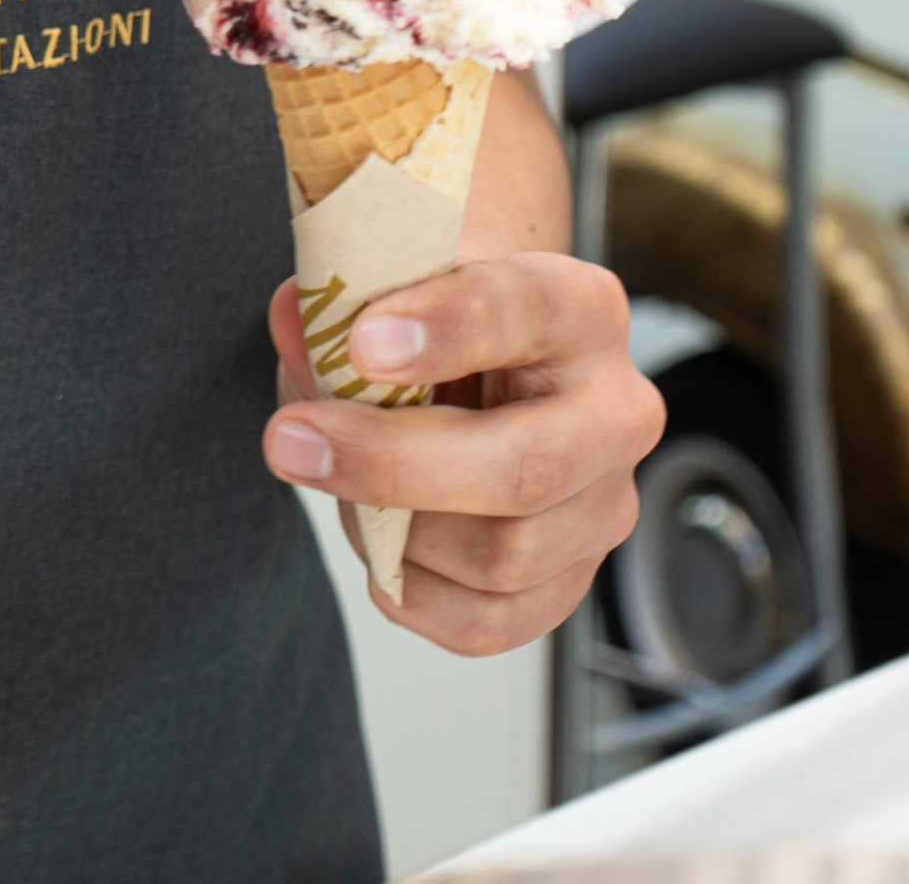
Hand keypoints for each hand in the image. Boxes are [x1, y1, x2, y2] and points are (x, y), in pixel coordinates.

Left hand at [262, 252, 664, 655]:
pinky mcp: (573, 580)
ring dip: (394, 528)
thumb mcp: (390, 284)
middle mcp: (616, 411)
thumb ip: (343, 299)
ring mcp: (604, 505)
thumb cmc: (434, 319)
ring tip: (341, 478)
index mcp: (581, 309)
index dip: (445, 328)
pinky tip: (381, 539)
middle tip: (291, 439)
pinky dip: (412, 591)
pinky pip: (487, 622)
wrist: (472, 363)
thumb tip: (296, 322)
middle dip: (392, 463)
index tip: (360, 343)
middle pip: (526, 468)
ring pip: (502, 555)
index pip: (527, 312)